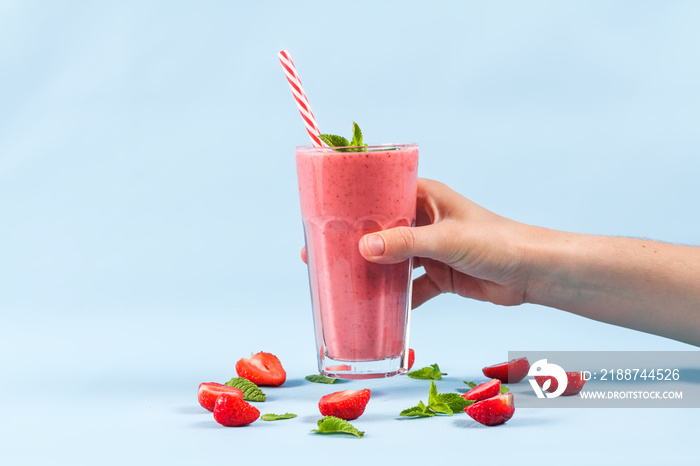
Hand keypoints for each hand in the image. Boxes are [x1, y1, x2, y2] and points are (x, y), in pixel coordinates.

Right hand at [302, 178, 535, 308]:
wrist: (531, 273)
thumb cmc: (495, 242)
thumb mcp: (447, 240)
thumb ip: (406, 245)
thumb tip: (363, 248)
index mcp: (425, 197)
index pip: (381, 193)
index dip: (352, 205)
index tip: (324, 217)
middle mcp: (424, 220)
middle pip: (381, 229)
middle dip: (354, 242)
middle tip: (320, 253)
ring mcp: (430, 249)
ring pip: (392, 259)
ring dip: (371, 271)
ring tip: (341, 281)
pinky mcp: (438, 275)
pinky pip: (409, 287)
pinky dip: (395, 298)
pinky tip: (375, 309)